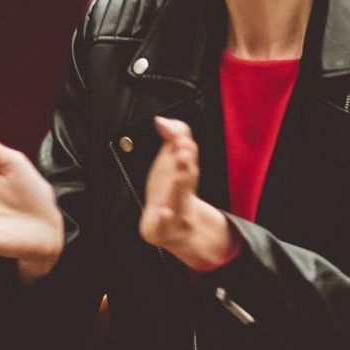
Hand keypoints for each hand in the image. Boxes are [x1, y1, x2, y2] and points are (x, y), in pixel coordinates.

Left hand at [138, 117, 236, 271]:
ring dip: (179, 186)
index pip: (188, 160)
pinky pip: (165, 225)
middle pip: (188, 178)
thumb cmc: (171, 191)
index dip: (185, 148)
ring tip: (177, 175)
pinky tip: (164, 212)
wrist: (176, 230)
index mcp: (184, 175)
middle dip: (185, 164)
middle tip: (182, 149)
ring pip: (180, 199)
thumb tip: (161, 119)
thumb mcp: (171, 162)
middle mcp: (183, 193)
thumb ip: (173, 137)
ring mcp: (176, 212)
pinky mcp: (164, 229)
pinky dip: (166, 218)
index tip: (181, 138)